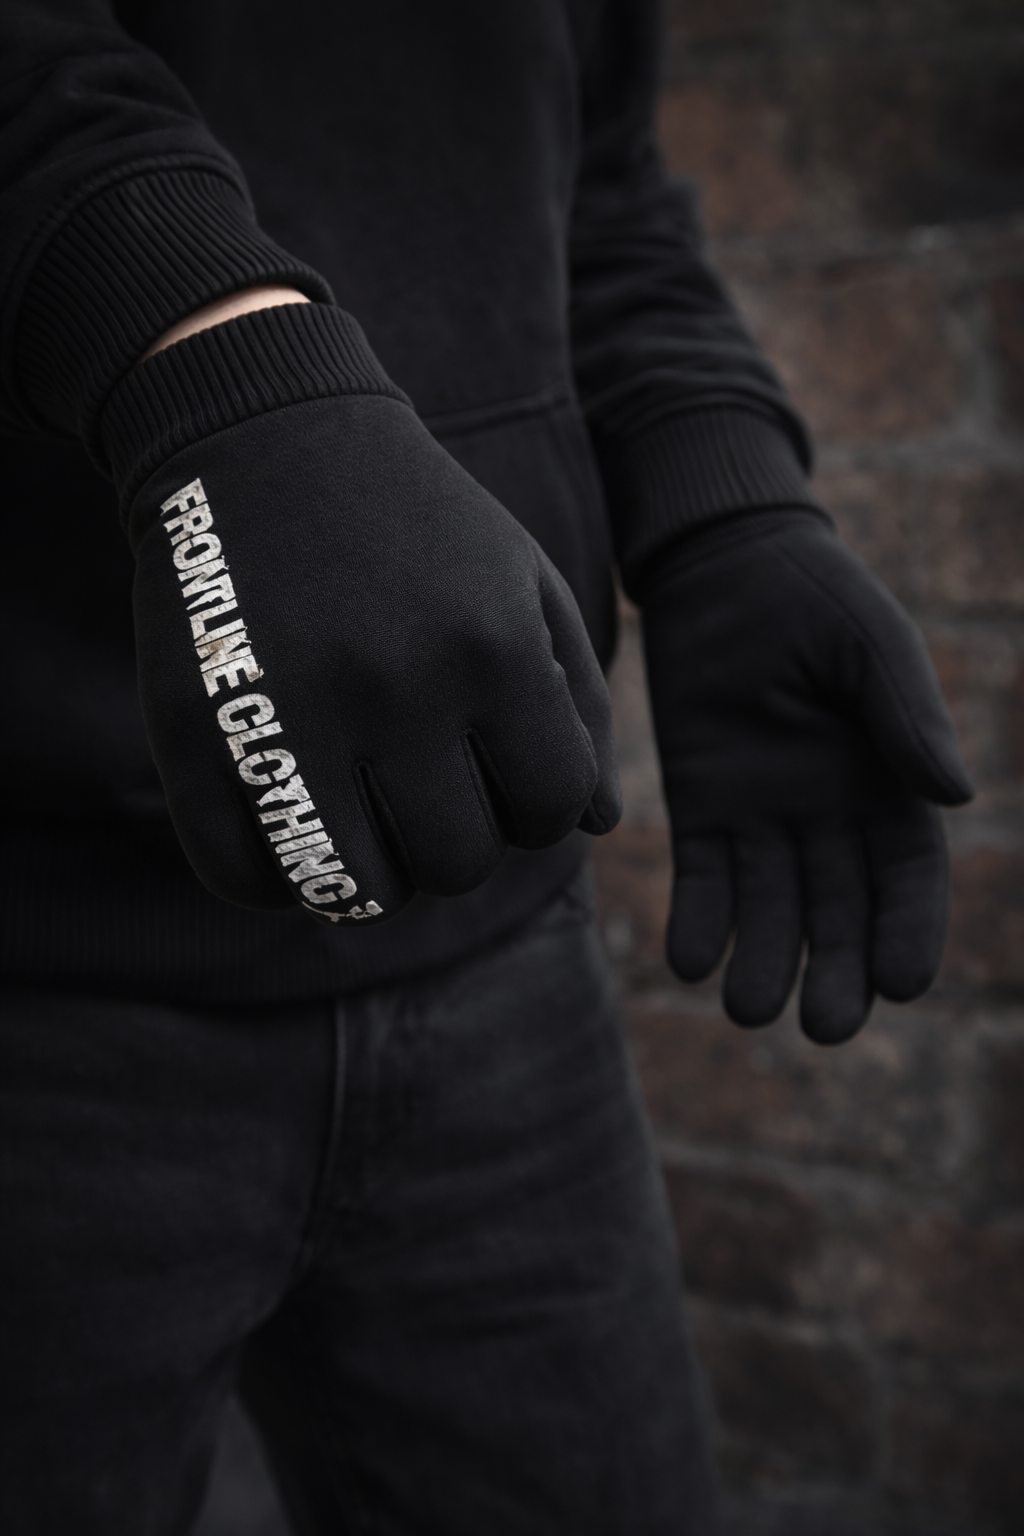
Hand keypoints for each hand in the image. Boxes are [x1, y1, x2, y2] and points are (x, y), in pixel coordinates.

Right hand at [109, 305, 620, 925]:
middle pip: (455, 864)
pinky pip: (244, 878)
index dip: (532, 806)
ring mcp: (288, 712)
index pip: (547, 813)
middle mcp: (396, 687)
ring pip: (357, 891)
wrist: (265, 432)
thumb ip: (579, 704)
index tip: (497, 769)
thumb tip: (597, 827)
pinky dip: (275, 882)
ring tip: (363, 823)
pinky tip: (289, 830)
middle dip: (453, 842)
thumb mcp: (525, 585)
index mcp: (492, 648)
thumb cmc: (418, 526)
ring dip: (371, 878)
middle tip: (423, 791)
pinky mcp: (193, 730)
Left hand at [641, 514, 972, 1043]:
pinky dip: (698, 920)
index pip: (906, 876)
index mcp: (889, 784)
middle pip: (840, 911)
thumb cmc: (814, 592)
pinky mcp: (701, 809)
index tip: (902, 983)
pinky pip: (702, 877)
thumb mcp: (870, 641)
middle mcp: (830, 816)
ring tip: (748, 1008)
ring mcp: (764, 818)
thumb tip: (957, 792)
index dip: (908, 930)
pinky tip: (688, 960)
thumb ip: (907, 712)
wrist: (722, 564)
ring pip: (770, 909)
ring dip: (762, 962)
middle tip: (827, 1028)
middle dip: (835, 971)